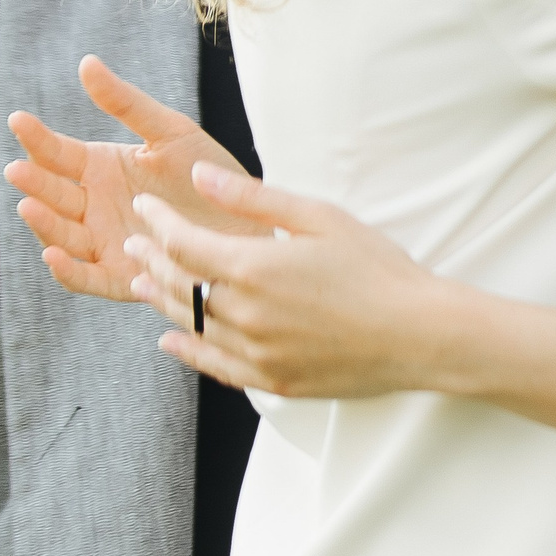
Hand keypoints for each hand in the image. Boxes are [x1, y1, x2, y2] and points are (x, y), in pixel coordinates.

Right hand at [5, 56, 261, 301]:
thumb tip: (86, 62)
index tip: (19, 119)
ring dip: (44, 222)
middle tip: (18, 169)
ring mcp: (102, 242)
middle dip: (35, 182)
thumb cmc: (207, 173)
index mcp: (101, 169)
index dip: (37, 138)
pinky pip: (84, 277)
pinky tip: (54, 254)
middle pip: (54, 194)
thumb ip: (127, 103)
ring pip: (62, 234)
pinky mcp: (119, 277)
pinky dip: (66, 269)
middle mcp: (93, 206)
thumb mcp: (171, 132)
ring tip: (29, 204)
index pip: (58, 153)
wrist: (249, 220)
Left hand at [127, 162, 457, 398]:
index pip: (184, 243)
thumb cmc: (378, 268)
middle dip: (152, 259)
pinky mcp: (270, 380)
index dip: (159, 223)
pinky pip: (212, 365)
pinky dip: (185, 351)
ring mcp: (254, 353)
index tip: (147, 208)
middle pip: (178, 285)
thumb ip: (254, 200)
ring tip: (143, 284)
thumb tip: (199, 176)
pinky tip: (170, 341)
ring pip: (189, 326)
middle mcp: (243, 314)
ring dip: (161, 301)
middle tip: (136, 243)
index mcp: (253, 268)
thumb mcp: (321, 218)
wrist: (419, 333)